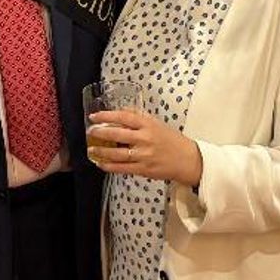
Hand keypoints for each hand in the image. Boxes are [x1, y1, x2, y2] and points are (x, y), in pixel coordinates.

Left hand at [86, 108, 202, 185]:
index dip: (106, 116)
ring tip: (91, 150)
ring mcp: (144, 155)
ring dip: (101, 152)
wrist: (188, 159)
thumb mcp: (157, 123)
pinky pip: (122, 168)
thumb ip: (139, 117)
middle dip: (100, 133)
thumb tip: (120, 111)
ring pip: (117, 153)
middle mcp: (145, 138)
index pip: (124, 117)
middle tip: (91, 132)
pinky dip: (109, 166)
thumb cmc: (172, 140)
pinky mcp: (144, 169)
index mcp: (148, 125)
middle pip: (117, 134)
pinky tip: (101, 164)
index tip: (94, 116)